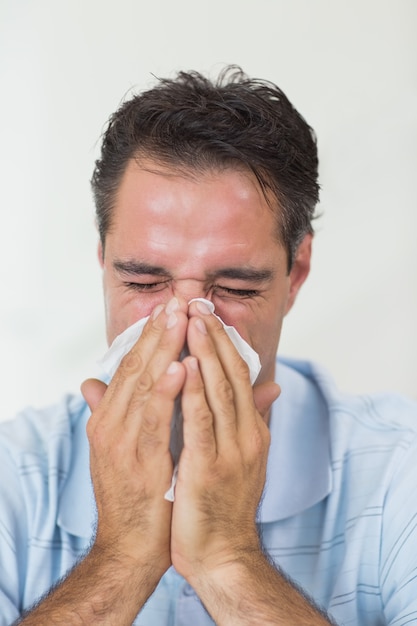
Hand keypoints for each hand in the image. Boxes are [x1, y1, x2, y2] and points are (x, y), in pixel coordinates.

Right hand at [81, 297, 187, 582]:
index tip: (169, 307)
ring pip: (143, 385)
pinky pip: (154, 421)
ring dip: (163, 349)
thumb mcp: (122, 446)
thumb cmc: (134, 496)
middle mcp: (110, 424)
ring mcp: (121, 442)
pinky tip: (181, 367)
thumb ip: (111, 411)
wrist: (129, 549)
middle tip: (178, 298)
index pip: (131, 366)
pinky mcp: (138, 462)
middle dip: (158, 331)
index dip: (150, 335)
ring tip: (179, 318)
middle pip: (136, 367)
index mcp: (110, 418)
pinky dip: (167, 391)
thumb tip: (92, 383)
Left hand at [170, 300, 279, 582]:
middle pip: (231, 374)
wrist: (223, 554)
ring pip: (219, 390)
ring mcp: (232, 450)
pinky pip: (201, 422)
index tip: (206, 312)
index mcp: (251, 429)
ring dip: (204, 353)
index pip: (238, 374)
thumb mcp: (238, 455)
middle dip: (213, 336)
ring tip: (191, 320)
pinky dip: (193, 392)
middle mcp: (247, 434)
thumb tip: (267, 385)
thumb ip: (246, 417)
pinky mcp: (211, 468)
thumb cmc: (222, 503)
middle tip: (196, 302)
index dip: (222, 341)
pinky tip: (183, 366)